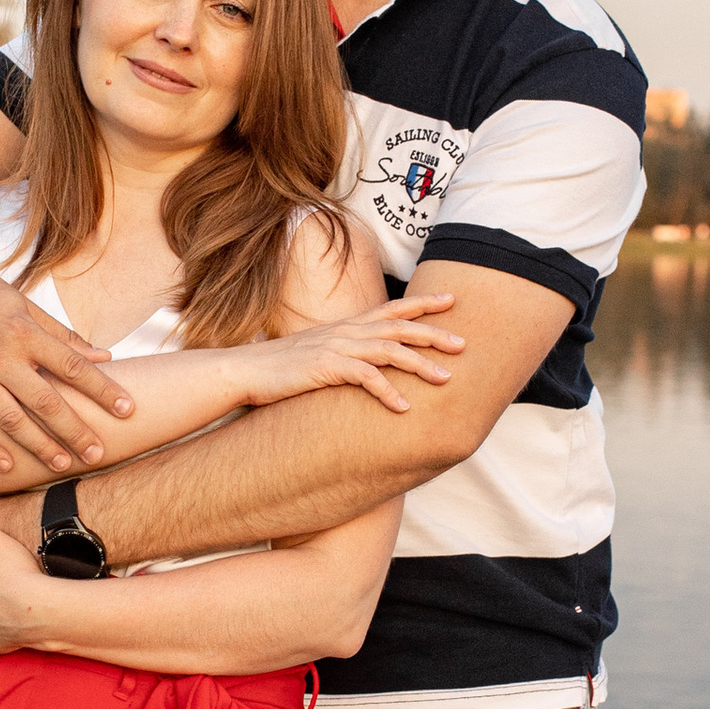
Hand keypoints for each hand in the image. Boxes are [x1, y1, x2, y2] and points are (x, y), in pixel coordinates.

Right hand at [0, 245, 133, 474]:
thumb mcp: (26, 306)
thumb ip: (64, 336)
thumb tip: (105, 357)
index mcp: (26, 333)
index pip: (74, 367)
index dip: (103, 389)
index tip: (128, 409)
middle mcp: (1, 355)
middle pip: (46, 401)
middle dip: (75, 430)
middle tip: (98, 455)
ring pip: (10, 419)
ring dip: (38, 445)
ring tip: (62, 465)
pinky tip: (6, 466)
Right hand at [232, 287, 465, 414]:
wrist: (245, 371)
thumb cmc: (281, 368)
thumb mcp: (318, 353)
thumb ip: (344, 353)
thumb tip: (364, 362)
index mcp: (346, 326)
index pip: (391, 308)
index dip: (422, 303)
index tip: (451, 300)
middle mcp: (345, 331)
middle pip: (399, 326)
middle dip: (434, 334)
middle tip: (464, 344)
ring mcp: (336, 347)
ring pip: (390, 350)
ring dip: (421, 365)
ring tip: (446, 379)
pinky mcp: (325, 368)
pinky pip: (365, 378)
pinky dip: (388, 392)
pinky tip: (404, 408)